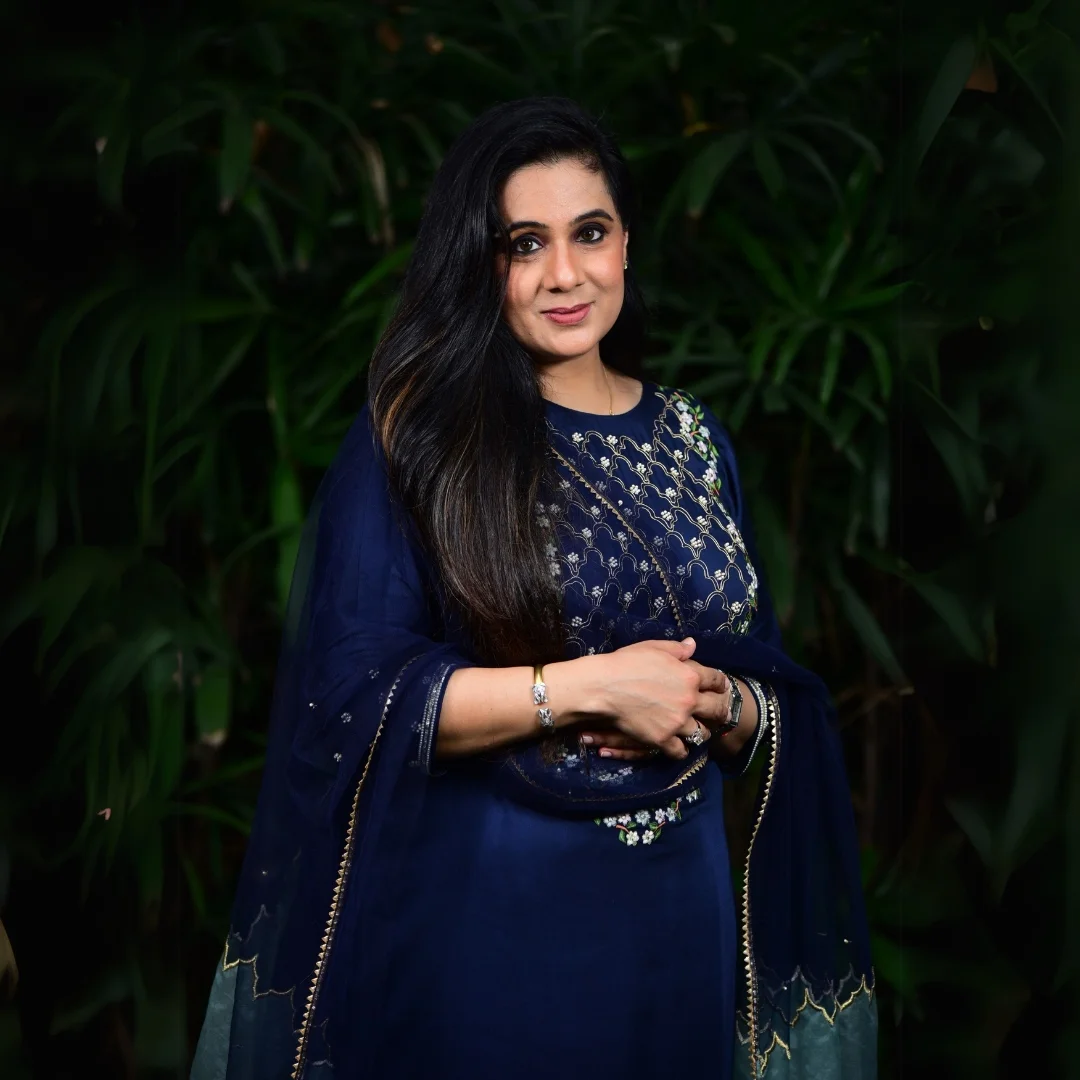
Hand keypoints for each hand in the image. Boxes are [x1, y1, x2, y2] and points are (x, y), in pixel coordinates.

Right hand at [578, 638, 730, 759]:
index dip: (720, 683)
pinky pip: (681, 751)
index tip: (720, 686)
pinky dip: (682, 749)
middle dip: (720, 711)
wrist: (604, 687)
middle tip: (720, 714)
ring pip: (701, 732)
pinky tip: (679, 745)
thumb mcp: (654, 648)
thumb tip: (692, 645)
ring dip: (701, 731)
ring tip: (698, 730)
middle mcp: (689, 700)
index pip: (717, 680)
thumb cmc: (626, 663)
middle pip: (716, 709)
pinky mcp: (662, 738)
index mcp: (691, 676)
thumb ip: (677, 649)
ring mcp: (677, 722)